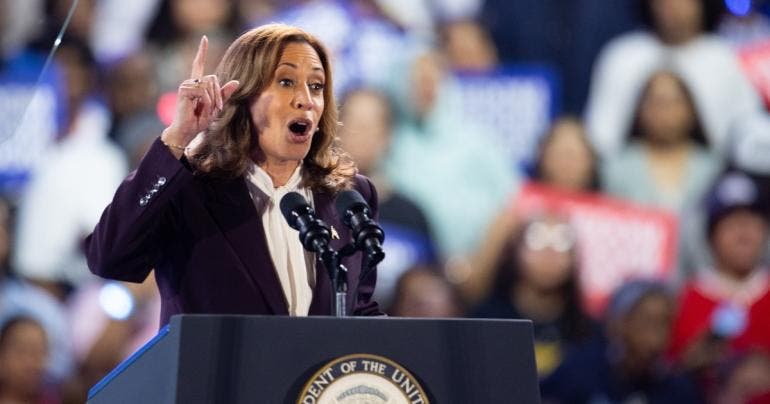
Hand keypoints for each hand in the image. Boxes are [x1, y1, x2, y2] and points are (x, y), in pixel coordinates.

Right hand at [162, 36, 238, 151]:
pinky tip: (199, 109)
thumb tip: (236, 82)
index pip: (199, 64)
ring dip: (213, 100)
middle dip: (219, 95)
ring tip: (206, 111)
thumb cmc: (199, 120)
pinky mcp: (184, 90)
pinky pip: (203, 92)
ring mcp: (186, 85)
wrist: (187, 131)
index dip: (202, 51)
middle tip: (215, 108)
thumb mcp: (216, 106)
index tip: (204, 38)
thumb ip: (225, 94)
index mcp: (198, 84)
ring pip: (209, 85)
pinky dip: (207, 102)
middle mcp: (191, 82)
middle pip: (213, 78)